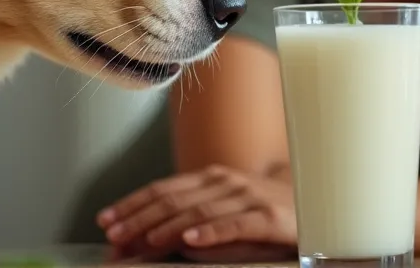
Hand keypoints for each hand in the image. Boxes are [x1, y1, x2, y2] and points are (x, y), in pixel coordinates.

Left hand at [96, 164, 296, 259]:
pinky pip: (234, 224)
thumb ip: (190, 216)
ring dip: (167, 228)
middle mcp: (224, 181)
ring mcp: (246, 196)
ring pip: (198, 212)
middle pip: (173, 199)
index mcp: (209, 178)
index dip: (132, 204)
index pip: (163, 189)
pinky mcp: (268, 217)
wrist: (314, 204)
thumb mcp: (223, 208)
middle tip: (114, 236)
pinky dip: (210, 232)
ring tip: (144, 241)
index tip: (106, 221)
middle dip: (139, 218)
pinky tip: (189, 242)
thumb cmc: (262, 210)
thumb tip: (147, 236)